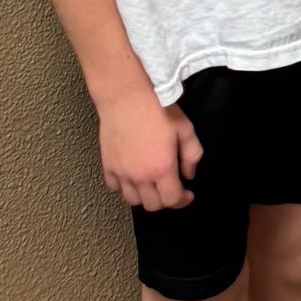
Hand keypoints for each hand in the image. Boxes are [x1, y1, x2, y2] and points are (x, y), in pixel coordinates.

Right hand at [98, 83, 200, 211]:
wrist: (126, 96)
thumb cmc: (157, 108)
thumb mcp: (185, 128)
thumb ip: (192, 155)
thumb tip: (189, 174)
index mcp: (161, 168)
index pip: (171, 200)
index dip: (182, 201)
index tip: (188, 194)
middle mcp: (140, 176)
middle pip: (152, 205)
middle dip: (165, 200)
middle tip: (171, 188)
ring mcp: (121, 172)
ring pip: (132, 200)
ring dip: (144, 197)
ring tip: (151, 184)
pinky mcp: (108, 165)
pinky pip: (114, 187)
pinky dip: (124, 187)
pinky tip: (131, 176)